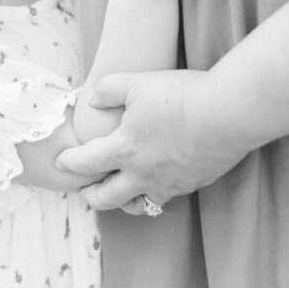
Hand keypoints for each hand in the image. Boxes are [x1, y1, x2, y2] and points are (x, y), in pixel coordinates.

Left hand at [56, 69, 249, 208]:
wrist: (228, 113)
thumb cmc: (180, 96)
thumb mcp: (137, 82)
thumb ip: (108, 90)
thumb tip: (91, 99)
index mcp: (124, 150)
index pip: (85, 163)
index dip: (69, 163)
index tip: (60, 162)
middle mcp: (143, 175)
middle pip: (107, 198)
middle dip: (91, 196)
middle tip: (84, 192)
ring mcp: (170, 184)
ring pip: (139, 205)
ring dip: (123, 202)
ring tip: (119, 195)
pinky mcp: (193, 184)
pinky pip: (166, 196)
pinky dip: (154, 193)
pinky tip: (157, 182)